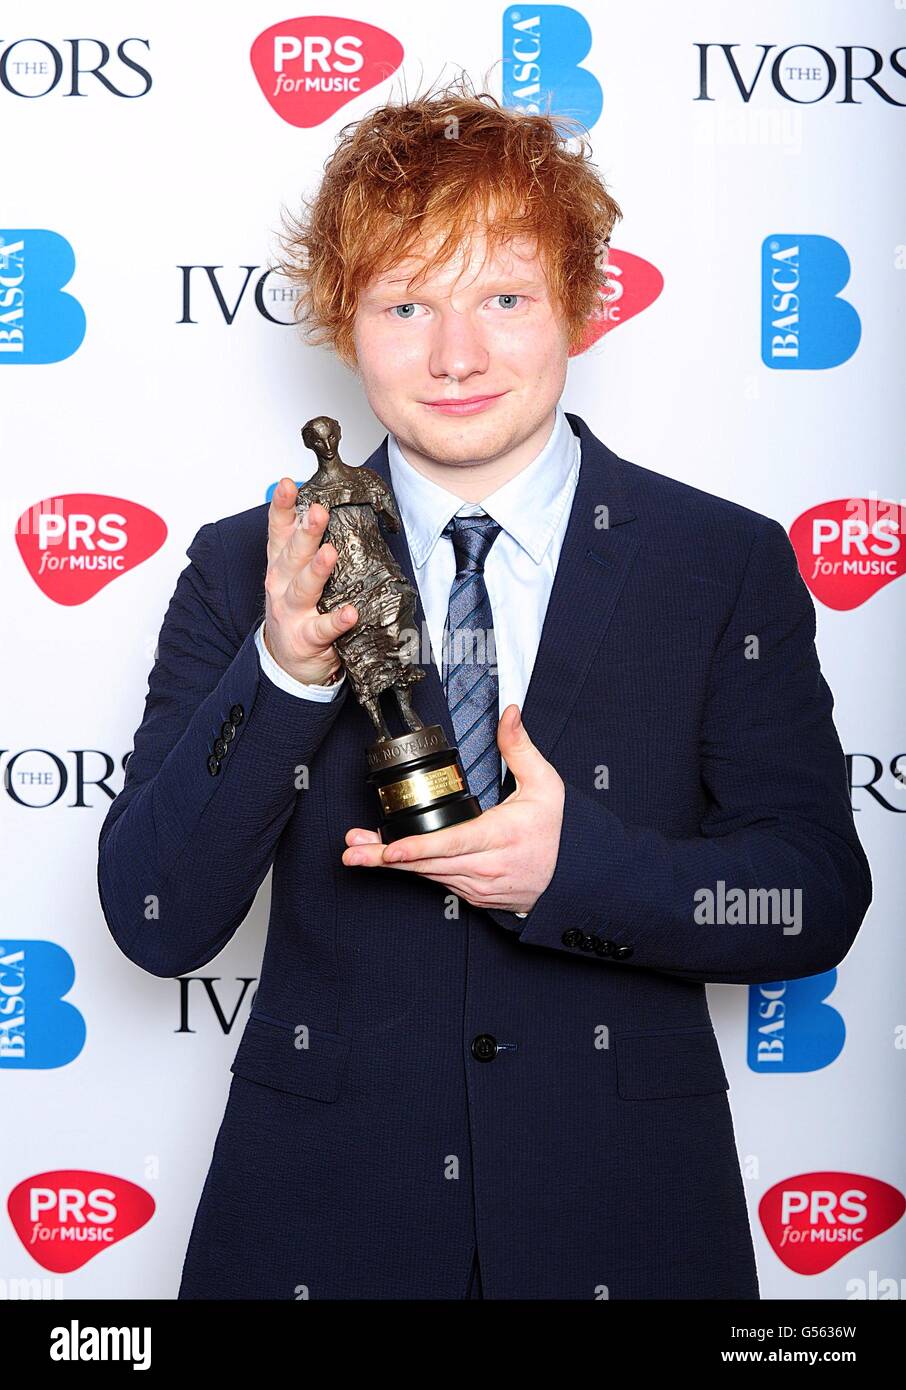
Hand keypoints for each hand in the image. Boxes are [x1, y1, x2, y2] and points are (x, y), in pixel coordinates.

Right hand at [263, 478, 357, 683]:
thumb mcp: (290, 574)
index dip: (282, 507)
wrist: (287, 661)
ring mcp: (292, 612)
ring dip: (317, 570)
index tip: (288, 485)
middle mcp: (281, 586)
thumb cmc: (294, 611)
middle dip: (305, 533)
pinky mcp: (306, 638)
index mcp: (279, 565)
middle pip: (292, 555)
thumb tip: (314, 506)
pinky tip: (349, 613)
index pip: (278, 531)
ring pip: (303, 588)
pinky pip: (324, 628)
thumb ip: (299, 543)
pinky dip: (337, 621)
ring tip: (329, 554)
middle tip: (318, 512)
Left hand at [342, 706, 564, 914]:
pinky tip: (386, 859)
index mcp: (502, 836)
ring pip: (428, 875)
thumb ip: (520, 747)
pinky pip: (437, 882)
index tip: (391, 849)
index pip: (452, 844)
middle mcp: (487, 866)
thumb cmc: (556, 830)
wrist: (572, 876)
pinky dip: (413, 870)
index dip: (418, 849)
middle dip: (385, 857)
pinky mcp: (473, 895)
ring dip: (391, 864)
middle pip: (429, 863)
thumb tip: (509, 713)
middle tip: (352, 850)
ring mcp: (479, 885)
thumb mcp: (546, 784)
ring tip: (357, 850)